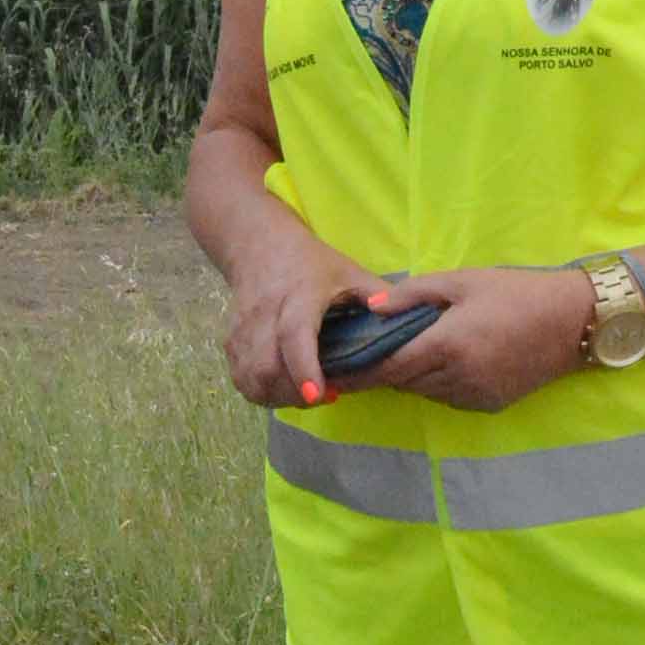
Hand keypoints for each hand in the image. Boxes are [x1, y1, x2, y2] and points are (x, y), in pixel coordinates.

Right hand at [222, 223, 384, 411]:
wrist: (259, 247)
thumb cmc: (311, 264)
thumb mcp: (349, 272)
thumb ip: (379, 296)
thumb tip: (414, 321)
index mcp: (298, 295)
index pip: (294, 335)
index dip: (304, 369)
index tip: (318, 396)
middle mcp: (265, 314)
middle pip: (266, 367)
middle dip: (293, 394)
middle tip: (324, 396)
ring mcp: (243, 330)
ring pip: (250, 379)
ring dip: (277, 397)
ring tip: (304, 394)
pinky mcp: (231, 342)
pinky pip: (241, 379)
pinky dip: (261, 393)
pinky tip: (283, 389)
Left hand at [363, 264, 597, 413]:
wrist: (575, 321)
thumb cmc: (517, 291)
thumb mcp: (463, 281)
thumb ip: (413, 295)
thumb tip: (372, 308)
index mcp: (446, 345)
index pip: (388, 368)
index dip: (358, 374)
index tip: (334, 374)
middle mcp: (457, 377)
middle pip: (404, 383)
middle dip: (383, 372)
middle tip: (362, 360)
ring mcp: (475, 395)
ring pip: (426, 392)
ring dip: (412, 377)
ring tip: (405, 355)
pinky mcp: (490, 404)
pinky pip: (450, 398)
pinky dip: (438, 384)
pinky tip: (445, 363)